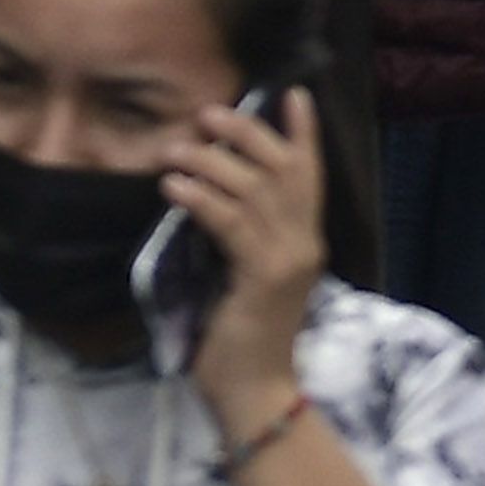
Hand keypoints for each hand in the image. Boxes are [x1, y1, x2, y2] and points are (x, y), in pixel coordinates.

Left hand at [167, 88, 329, 429]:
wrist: (254, 392)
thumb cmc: (242, 342)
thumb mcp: (248, 281)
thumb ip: (244, 242)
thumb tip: (214, 201)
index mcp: (306, 243)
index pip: (310, 176)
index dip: (302, 133)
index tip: (292, 93)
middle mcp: (304, 243)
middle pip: (283, 170)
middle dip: (247, 134)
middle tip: (209, 113)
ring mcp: (288, 258)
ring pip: (254, 189)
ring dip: (212, 162)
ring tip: (176, 148)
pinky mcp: (263, 275)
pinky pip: (230, 223)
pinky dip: (201, 198)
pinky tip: (174, 186)